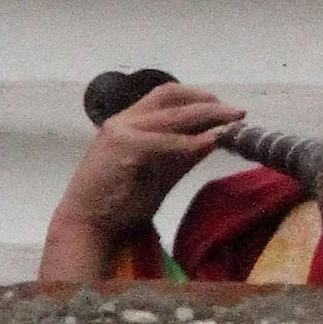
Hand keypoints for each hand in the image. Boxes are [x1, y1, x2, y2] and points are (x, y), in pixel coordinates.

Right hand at [38, 82, 244, 284]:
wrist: (86, 228)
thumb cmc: (121, 203)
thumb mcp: (159, 172)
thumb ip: (184, 152)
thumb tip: (217, 136)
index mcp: (128, 122)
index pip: (166, 95)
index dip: (198, 95)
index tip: (222, 105)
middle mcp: (123, 120)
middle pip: (173, 98)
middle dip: (210, 103)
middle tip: (236, 112)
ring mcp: (121, 132)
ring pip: (172, 116)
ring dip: (207, 116)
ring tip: (230, 123)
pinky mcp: (123, 149)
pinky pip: (165, 141)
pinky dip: (191, 142)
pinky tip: (210, 143)